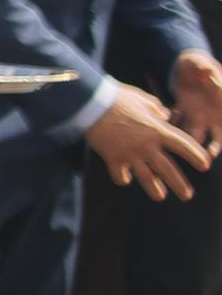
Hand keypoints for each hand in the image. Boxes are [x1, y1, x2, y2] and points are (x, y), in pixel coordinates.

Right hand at [88, 82, 214, 200]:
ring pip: (147, 178)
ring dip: (155, 189)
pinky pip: (121, 175)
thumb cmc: (116, 97)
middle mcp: (147, 145)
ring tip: (160, 196)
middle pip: (169, 170)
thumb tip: (166, 114)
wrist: (90, 103)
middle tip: (187, 195)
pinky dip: (123, 178)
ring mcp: (130, 154)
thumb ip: (156, 108)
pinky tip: (125, 178)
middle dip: (180, 184)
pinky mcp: (113, 158)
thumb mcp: (140, 98)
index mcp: (157, 130)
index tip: (205, 165)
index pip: (184, 146)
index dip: (196, 156)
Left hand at [172, 53, 221, 154]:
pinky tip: (167, 118)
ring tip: (182, 140)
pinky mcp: (183, 111)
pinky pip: (178, 122)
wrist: (187, 65)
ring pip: (196, 134)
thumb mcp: (202, 64)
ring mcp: (198, 115)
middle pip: (217, 138)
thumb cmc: (200, 64)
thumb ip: (206, 69)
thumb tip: (209, 70)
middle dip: (213, 148)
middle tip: (208, 155)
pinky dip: (173, 124)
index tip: (218, 149)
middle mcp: (213, 115)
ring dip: (190, 140)